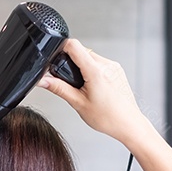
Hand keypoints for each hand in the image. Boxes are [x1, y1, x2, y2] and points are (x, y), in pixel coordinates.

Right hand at [37, 39, 154, 145]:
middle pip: (81, 51)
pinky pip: (99, 62)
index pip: (74, 46)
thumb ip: (58, 88)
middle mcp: (107, 65)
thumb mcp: (77, 103)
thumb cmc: (108, 117)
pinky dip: (92, 70)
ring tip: (83, 86)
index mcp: (96, 72)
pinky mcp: (117, 69)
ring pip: (90, 56)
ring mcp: (113, 66)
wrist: (128, 124)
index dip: (61, 48)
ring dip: (82, 66)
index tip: (55, 56)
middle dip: (71, 62)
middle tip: (71, 81)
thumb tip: (43, 80)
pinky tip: (93, 86)